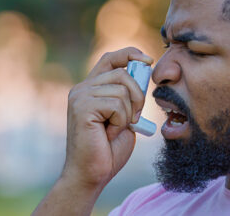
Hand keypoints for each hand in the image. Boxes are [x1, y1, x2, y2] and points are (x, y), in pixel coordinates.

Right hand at [61, 47, 153, 187]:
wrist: (92, 174)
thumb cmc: (108, 150)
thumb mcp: (124, 117)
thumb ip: (129, 96)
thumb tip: (143, 72)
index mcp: (91, 89)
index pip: (111, 59)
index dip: (130, 54)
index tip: (148, 60)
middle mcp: (82, 89)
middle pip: (122, 73)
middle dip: (137, 96)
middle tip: (134, 119)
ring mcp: (80, 97)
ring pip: (122, 89)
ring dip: (128, 113)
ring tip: (115, 130)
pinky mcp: (82, 107)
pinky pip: (116, 104)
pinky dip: (120, 121)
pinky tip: (108, 134)